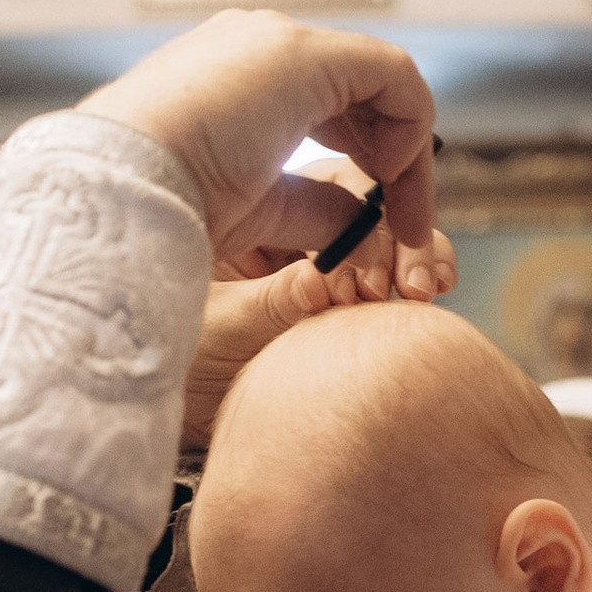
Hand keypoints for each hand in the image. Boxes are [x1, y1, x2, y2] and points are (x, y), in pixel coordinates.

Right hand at [87, 13, 440, 278]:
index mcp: (227, 76)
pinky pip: (393, 76)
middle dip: (394, 158)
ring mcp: (276, 42)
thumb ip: (312, 208)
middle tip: (408, 228)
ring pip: (381, 83)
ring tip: (407, 219)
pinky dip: (410, 129)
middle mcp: (254, 44)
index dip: (363, 158)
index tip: (379, 224)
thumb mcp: (254, 211)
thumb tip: (363, 224)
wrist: (119, 192)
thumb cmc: (167, 211)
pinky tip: (388, 179)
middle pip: (357, 92)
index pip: (320, 106)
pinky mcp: (303, 53)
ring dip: (407, 155)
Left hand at [180, 200, 459, 458]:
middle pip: (369, 209)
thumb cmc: (175, 360)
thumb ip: (271, 304)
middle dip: (401, 240)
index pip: (333, 187)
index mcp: (258, 218)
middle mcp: (293, 235)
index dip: (367, 215)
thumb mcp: (218, 328)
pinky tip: (422, 309)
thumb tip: (319, 281)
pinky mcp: (337, 308)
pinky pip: (384, 289)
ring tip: (422, 294)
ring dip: (415, 261)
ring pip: (386, 245)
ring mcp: (319, 269)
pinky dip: (410, 292)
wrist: (169, 404)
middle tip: (414, 285)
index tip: (374, 267)